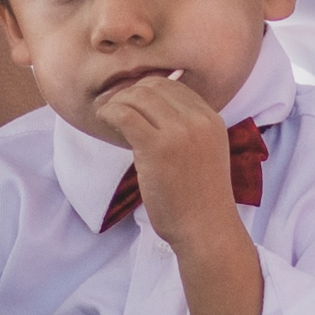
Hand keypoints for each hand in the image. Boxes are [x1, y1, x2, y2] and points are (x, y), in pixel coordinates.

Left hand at [102, 68, 246, 243]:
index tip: (130, 102)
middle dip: (130, 92)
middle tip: (114, 107)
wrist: (206, 229)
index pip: (173, 85)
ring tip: (107, 115)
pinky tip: (103, 120)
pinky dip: (109, 112)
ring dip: (117, 102)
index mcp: (211, 119)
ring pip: (138, 96)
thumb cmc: (200, 199)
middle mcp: (198, 120)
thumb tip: (151, 112)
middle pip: (154, 85)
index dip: (147, 89)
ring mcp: (179, 132)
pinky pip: (125, 115)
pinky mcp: (157, 147)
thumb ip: (188, 130)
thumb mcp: (205, 153)